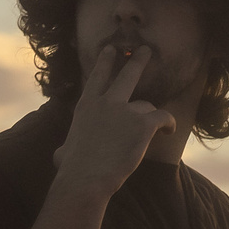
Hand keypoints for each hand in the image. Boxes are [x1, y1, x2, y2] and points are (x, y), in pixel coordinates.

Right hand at [50, 45, 174, 195]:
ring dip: (149, 118)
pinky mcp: (143, 123)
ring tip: (151, 131)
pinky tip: (168, 131)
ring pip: (146, 106)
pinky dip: (168, 123)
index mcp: (86, 106)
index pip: (97, 77)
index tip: (111, 49)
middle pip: (127, 75)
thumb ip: (67, 146)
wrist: (86, 178)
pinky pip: (163, 117)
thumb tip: (61, 154)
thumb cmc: (72, 170)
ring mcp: (125, 111)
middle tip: (145, 50)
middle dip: (137, 61)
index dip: (105, 62)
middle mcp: (106, 102)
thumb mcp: (63, 151)